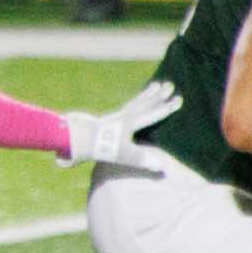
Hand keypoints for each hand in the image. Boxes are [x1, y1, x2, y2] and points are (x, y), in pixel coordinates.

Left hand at [63, 80, 182, 169]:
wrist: (72, 138)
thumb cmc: (97, 148)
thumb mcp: (122, 155)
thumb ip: (142, 159)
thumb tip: (162, 167)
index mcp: (128, 122)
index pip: (151, 113)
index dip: (165, 108)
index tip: (179, 100)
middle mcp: (122, 116)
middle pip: (143, 103)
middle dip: (158, 96)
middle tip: (170, 84)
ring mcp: (113, 117)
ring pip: (133, 103)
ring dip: (145, 95)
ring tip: (155, 86)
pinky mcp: (105, 121)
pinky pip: (124, 108)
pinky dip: (132, 104)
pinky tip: (133, 104)